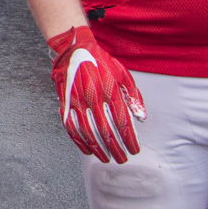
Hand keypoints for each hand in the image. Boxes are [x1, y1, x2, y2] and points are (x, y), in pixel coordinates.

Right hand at [48, 27, 146, 162]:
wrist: (75, 49)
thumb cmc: (102, 62)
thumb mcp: (123, 74)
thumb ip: (133, 97)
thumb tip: (141, 118)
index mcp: (110, 91)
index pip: (122, 122)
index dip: (129, 139)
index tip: (135, 150)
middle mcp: (93, 98)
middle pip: (106, 132)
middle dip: (116, 149)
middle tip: (123, 159)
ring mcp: (77, 102)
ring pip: (89, 132)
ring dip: (99, 149)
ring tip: (107, 159)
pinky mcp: (66, 103)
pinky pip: (72, 127)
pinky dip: (79, 142)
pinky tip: (88, 150)